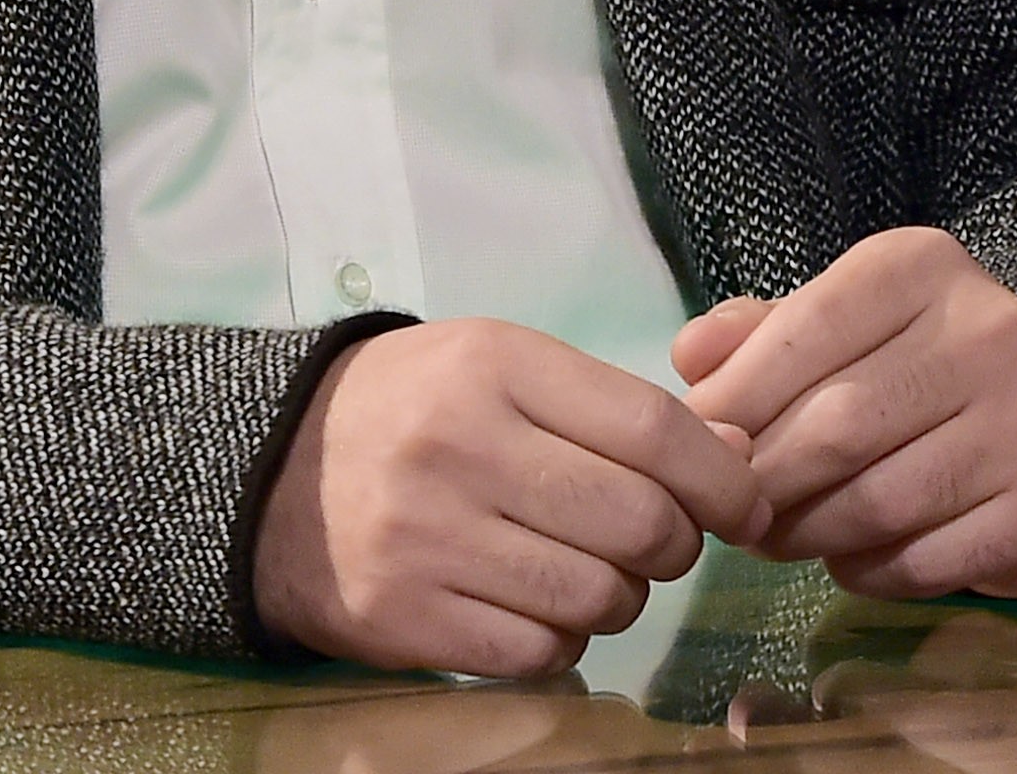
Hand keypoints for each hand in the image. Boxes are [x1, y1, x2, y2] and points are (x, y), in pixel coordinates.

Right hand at [253, 318, 767, 677]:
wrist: (272, 475)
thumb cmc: (416, 411)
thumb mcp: (503, 370)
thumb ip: (615, 408)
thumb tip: (736, 458)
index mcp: (493, 366)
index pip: (653, 429)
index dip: (721, 479)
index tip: (744, 506)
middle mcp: (459, 446)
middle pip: (638, 522)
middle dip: (672, 544)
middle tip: (655, 541)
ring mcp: (427, 537)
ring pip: (598, 596)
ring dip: (618, 596)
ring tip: (587, 570)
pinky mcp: (405, 616)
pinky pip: (540, 649)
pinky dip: (560, 638)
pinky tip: (535, 604)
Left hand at [671, 225, 1016, 599]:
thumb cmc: (920, 363)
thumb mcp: (845, 320)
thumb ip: (764, 333)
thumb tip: (690, 359)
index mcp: (922, 268)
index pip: (804, 330)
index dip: (734, 398)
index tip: (698, 442)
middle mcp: (988, 333)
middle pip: (835, 426)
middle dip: (764, 479)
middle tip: (729, 509)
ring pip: (876, 503)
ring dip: (806, 534)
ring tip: (777, 537)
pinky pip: (923, 560)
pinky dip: (867, 571)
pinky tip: (850, 557)